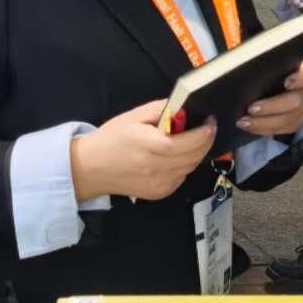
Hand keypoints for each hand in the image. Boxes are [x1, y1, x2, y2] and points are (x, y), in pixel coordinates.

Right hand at [69, 102, 215, 202]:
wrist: (91, 168)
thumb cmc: (112, 138)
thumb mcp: (134, 116)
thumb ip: (161, 110)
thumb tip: (184, 108)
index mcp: (146, 145)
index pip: (183, 144)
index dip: (202, 134)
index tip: (210, 122)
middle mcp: (154, 168)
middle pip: (192, 157)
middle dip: (205, 142)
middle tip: (208, 128)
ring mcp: (158, 184)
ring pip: (190, 168)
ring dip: (197, 153)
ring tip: (193, 139)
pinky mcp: (159, 193)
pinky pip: (182, 177)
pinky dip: (185, 165)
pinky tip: (177, 156)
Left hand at [237, 56, 302, 137]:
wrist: (283, 87)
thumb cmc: (272, 71)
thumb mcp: (271, 63)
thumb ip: (262, 60)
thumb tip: (240, 59)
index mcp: (301, 72)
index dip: (298, 79)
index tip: (286, 83)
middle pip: (294, 101)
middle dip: (271, 106)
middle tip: (251, 108)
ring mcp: (301, 110)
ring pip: (286, 120)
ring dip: (263, 122)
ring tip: (244, 122)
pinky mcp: (294, 123)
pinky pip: (280, 130)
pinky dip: (262, 129)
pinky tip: (248, 126)